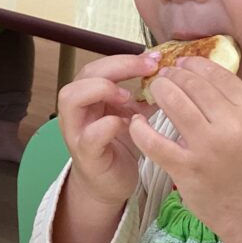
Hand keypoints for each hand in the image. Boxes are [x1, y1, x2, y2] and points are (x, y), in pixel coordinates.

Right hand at [58, 53, 158, 207]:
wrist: (109, 184)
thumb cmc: (119, 146)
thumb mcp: (132, 115)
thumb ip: (142, 96)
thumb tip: (169, 75)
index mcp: (90, 96)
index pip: (101, 65)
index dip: (126, 58)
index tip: (154, 59)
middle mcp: (78, 109)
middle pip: (85, 74)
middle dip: (118, 66)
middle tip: (148, 69)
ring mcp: (77, 131)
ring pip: (72, 98)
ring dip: (101, 89)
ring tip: (127, 95)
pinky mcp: (86, 155)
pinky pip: (90, 136)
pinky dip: (107, 126)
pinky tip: (127, 124)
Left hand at [128, 57, 241, 242]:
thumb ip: (237, 107)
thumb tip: (206, 79)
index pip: (221, 76)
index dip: (198, 65)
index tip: (185, 62)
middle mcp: (232, 127)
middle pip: (195, 85)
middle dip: (175, 75)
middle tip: (164, 75)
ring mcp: (207, 148)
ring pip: (174, 103)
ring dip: (160, 91)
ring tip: (154, 90)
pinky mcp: (186, 170)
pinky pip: (155, 141)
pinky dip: (141, 128)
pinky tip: (137, 122)